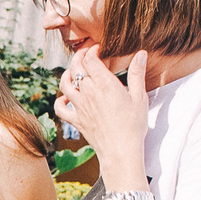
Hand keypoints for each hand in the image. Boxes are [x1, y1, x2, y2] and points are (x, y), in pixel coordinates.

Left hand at [52, 45, 150, 183]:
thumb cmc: (133, 125)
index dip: (91, 51)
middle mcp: (89, 93)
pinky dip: (60, 100)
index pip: (90, 60)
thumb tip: (141, 54)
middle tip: (85, 55)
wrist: (121, 150)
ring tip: (74, 71)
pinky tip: (67, 97)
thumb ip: (137, 74)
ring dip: (67, 74)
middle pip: (76, 69)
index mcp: (105, 85)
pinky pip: (60, 108)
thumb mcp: (140, 97)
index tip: (97, 49)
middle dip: (78, 57)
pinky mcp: (76, 120)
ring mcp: (80, 107)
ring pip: (64, 85)